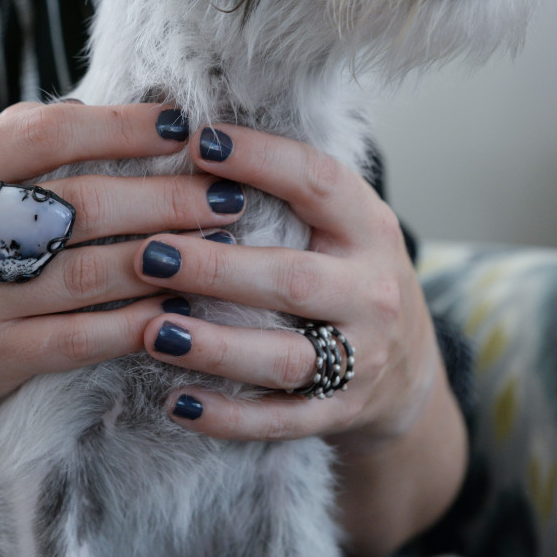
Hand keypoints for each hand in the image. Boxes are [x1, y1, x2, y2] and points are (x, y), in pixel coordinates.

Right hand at [0, 102, 245, 502]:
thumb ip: (23, 142)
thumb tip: (113, 112)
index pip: (46, 133)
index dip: (122, 127)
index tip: (180, 125)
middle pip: (80, 204)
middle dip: (166, 197)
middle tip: (224, 193)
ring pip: (87, 273)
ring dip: (166, 257)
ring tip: (220, 242)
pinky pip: (81, 338)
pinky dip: (136, 320)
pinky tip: (180, 304)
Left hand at [135, 123, 467, 556]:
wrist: (408, 370)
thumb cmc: (350, 273)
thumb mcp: (343, 222)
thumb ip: (289, 188)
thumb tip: (197, 136)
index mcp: (368, 228)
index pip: (318, 183)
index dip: (261, 160)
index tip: (198, 141)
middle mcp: (372, 291)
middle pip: (293, 279)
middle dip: (216, 268)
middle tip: (148, 254)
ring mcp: (362, 359)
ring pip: (284, 358)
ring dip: (214, 347)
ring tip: (150, 331)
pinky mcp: (342, 412)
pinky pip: (281, 420)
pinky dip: (228, 416)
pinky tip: (176, 402)